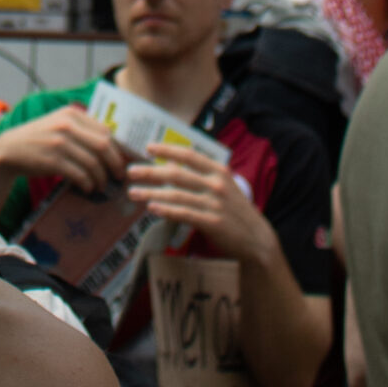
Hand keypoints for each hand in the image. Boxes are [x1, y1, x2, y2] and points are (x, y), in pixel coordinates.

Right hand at [0, 106, 126, 195]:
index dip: (118, 148)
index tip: (122, 161)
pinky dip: (87, 184)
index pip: (106, 130)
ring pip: (93, 163)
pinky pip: (80, 175)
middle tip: (118, 176)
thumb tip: (112, 144)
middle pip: (104, 146)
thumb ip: (81, 129)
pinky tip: (87, 188)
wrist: (9, 150)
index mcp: (71, 113)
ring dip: (101, 178)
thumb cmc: (39, 139)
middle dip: (115, 164)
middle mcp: (67, 125)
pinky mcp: (53, 161)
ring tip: (101, 186)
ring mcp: (60, 143)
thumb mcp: (59, 124)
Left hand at [126, 143, 272, 262]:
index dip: (167, 149)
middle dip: (151, 172)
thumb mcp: (222, 186)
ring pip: (176, 194)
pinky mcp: (212, 223)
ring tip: (133, 193)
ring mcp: (214, 203)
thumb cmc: (235, 211)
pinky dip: (166, 210)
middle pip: (177, 173)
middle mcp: (216, 184)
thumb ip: (199, 175)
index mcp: (218, 171)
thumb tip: (170, 164)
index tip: (148, 147)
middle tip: (130, 172)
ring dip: (151, 193)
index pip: (189, 155)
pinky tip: (151, 208)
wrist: (257, 239)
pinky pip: (184, 214)